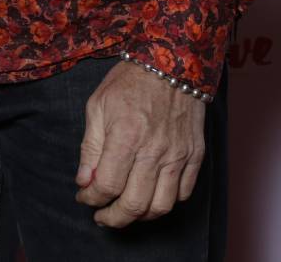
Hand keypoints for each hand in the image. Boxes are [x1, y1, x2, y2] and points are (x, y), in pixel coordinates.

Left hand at [74, 60, 206, 226]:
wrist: (172, 62)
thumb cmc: (130, 81)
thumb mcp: (98, 106)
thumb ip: (91, 147)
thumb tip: (85, 181)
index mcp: (126, 137)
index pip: (107, 187)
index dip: (91, 199)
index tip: (85, 198)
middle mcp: (155, 152)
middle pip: (134, 205)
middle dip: (113, 218)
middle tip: (102, 216)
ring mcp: (178, 155)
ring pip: (161, 206)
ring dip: (140, 216)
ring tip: (126, 210)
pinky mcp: (195, 155)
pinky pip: (183, 193)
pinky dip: (166, 203)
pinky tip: (150, 196)